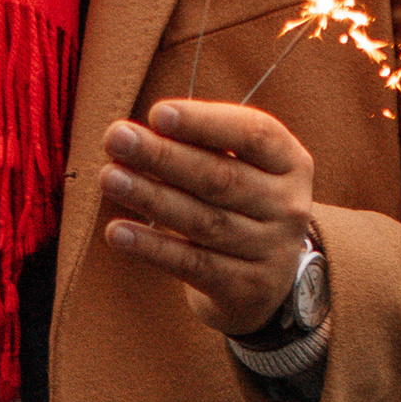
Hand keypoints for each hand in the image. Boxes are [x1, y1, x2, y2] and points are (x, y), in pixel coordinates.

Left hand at [99, 97, 317, 339]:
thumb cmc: (240, 205)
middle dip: (163, 156)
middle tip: (116, 138)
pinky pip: (191, 264)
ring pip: (202, 221)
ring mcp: (270, 250)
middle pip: (220, 177)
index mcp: (290, 162)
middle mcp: (287, 205)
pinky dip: (152, 248)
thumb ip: (204, 146)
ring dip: (151, 197)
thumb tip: (144, 131)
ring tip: (110, 178)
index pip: (253, 134)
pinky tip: (117, 232)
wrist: (266, 283)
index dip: (204, 123)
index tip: (157, 113)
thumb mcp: (242, 168)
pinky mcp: (244, 288)